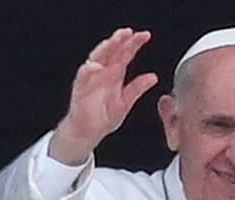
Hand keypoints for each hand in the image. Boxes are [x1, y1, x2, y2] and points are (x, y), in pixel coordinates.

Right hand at [49, 28, 158, 164]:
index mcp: (115, 74)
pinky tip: (97, 66)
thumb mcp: (125, 102)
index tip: (144, 35)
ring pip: (97, 58)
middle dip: (119, 40)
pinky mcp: (80, 88)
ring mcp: (91, 79)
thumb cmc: (103, 117)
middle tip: (129, 32)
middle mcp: (103, 73)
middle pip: (111, 51)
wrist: (88, 133)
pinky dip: (89, 69)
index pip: (125, 54)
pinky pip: (83, 76)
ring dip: (105, 48)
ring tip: (114, 41)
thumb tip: (153, 77)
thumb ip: (137, 88)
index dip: (134, 44)